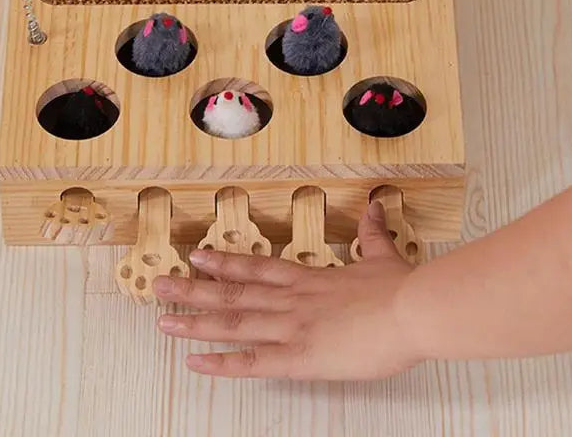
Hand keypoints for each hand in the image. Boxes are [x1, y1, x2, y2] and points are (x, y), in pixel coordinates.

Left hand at [153, 200, 421, 379]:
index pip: (256, 269)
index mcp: (308, 279)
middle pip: (232, 293)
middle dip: (193, 289)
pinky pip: (252, 362)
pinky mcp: (299, 358)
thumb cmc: (400, 288)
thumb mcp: (383, 256)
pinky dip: (221, 363)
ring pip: (233, 322)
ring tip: (163, 318)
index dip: (224, 264)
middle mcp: (290, 299)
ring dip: (195, 320)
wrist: (412, 310)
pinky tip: (195, 362)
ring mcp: (290, 327)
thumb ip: (372, 233)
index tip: (198, 257)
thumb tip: (374, 207)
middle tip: (159, 285)